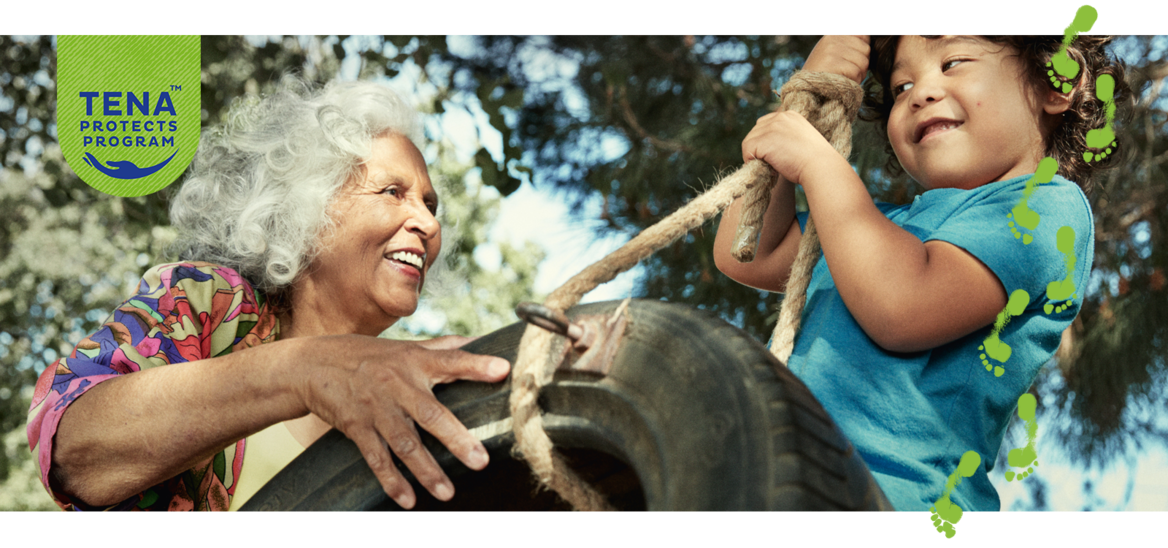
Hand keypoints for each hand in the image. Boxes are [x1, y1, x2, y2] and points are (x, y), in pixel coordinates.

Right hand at [296, 335, 509, 508]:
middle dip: (456, 438)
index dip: (477, 364)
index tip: (503, 370)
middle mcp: (398, 385)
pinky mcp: (356, 427)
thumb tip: (480, 341)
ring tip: (447, 492)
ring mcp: (376, 408)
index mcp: (415, 362)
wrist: (313, 364)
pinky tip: (408, 499)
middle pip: (430, 413)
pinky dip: (391, 480)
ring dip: (426, 470)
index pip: (451, 360)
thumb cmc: (369, 355)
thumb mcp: (406, 346)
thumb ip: (444, 347)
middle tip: (480, 461)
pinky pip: (376, 458)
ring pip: (404, 443)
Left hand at [743, 110, 833, 185]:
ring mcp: (771, 127)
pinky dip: (753, 162)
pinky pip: (747, 151)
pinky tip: (771, 170)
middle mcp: (780, 117)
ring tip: (774, 167)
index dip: (766, 141)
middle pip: (755, 131)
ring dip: (757, 156)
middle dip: (760, 148)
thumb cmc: (816, 161)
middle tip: (775, 163)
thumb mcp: (802, 141)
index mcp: (790, 115)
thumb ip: (787, 137)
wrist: (821, 167)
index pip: (766, 123)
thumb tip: (771, 147)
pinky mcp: (764, 140)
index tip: (777, 154)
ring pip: (749, 141)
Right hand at [803, 33, 869, 84]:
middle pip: (866, 49)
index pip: (862, 34)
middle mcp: (833, 37)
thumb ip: (850, 43)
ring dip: (858, 75)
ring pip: (863, 62)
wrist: (805, 89)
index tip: (851, 61)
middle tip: (847, 73)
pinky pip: (856, 72)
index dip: (861, 51)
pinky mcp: (832, 62)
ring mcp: (832, 49)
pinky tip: (841, 83)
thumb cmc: (823, 73)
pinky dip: (853, 82)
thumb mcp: (834, 52)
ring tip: (844, 78)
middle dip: (861, 65)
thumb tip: (865, 35)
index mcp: (835, 34)